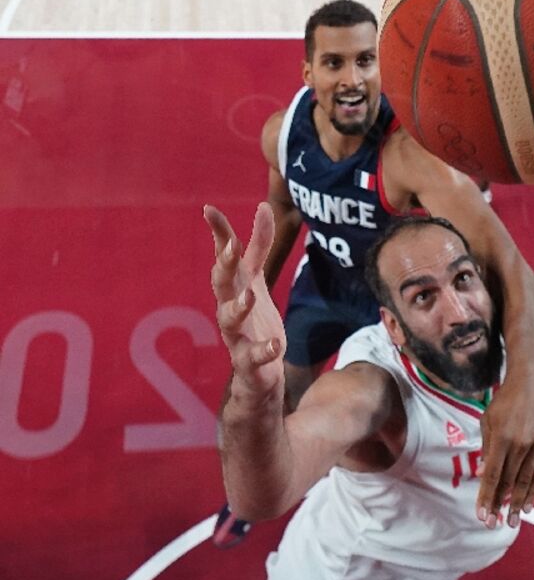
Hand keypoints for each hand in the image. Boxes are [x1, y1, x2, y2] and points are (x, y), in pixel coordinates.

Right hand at [204, 203, 285, 395]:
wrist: (258, 373)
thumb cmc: (254, 321)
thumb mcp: (257, 281)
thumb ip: (258, 247)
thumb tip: (263, 206)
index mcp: (233, 288)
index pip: (224, 257)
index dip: (219, 233)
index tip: (209, 210)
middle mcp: (229, 309)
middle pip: (221, 284)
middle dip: (225, 265)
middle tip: (232, 246)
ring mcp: (238, 337)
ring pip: (230, 320)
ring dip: (238, 306)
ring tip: (250, 295)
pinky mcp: (250, 363)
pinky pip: (254, 357)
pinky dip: (264, 351)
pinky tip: (276, 345)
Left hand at [476, 371, 533, 529]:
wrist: (531, 384)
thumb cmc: (504, 403)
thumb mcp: (488, 422)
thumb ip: (486, 449)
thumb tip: (484, 476)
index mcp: (502, 438)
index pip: (493, 475)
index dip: (486, 497)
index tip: (481, 515)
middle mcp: (520, 444)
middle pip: (508, 482)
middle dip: (499, 505)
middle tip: (493, 524)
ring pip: (525, 481)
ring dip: (517, 504)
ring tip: (512, 521)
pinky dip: (533, 491)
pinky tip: (528, 506)